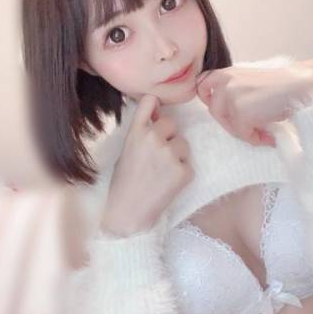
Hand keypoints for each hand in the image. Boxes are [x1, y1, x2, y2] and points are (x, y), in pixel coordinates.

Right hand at [101, 94, 193, 235]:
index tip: (155, 115)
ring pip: (183, 144)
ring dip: (177, 155)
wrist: (128, 212)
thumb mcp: (127, 149)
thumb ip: (142, 131)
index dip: (155, 106)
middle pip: (172, 123)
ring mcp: (170, 154)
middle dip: (168, 136)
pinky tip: (167, 184)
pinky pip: (188, 164)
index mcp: (136, 132)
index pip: (150, 100)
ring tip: (161, 172)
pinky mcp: (183, 171)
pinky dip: (182, 173)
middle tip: (157, 157)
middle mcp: (153, 138)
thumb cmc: (124, 182)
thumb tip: (158, 112)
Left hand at [195, 60, 312, 146]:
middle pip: (214, 111)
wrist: (302, 85)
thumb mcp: (252, 82)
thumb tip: (228, 115)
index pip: (202, 85)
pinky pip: (242, 133)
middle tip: (250, 128)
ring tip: (263, 132)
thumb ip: (236, 91)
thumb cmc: (283, 86)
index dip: (209, 100)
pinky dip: (255, 138)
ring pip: (228, 124)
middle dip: (231, 123)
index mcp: (228, 72)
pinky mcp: (240, 110)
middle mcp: (225, 80)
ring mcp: (231, 95)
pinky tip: (269, 135)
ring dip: (244, 132)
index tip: (223, 110)